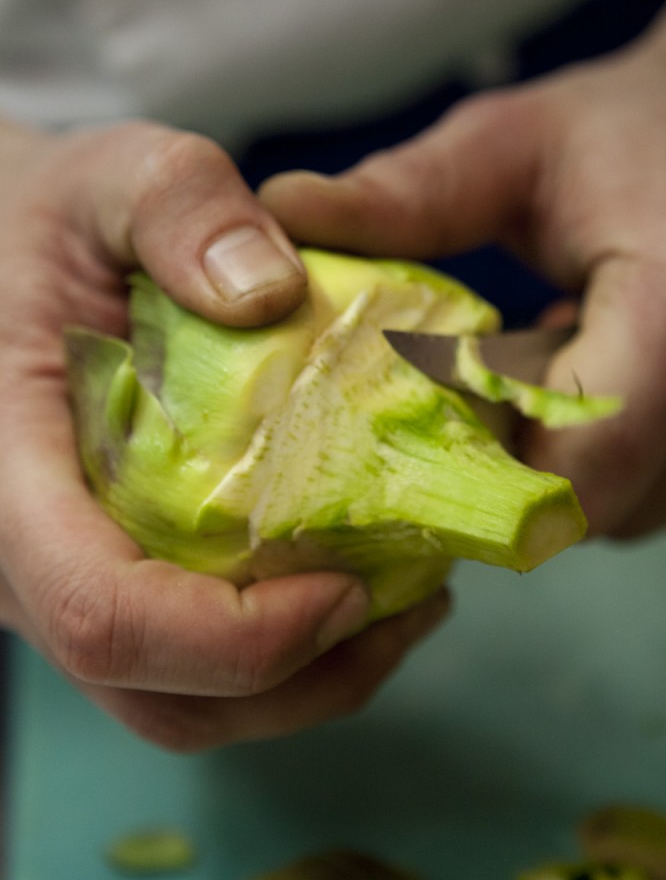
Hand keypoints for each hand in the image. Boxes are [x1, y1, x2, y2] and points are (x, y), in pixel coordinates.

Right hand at [0, 118, 447, 749]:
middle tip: (411, 602)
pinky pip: (186, 668)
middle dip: (298, 677)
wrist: (3, 255)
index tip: (352, 585)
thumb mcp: (112, 176)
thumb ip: (178, 206)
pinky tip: (356, 583)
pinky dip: (282, 656)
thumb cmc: (47, 221)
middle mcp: (21, 560)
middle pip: (156, 693)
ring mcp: (60, 581)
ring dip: (302, 682)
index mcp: (7, 474)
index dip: (232, 636)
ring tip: (405, 605)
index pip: (101, 612)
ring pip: (177, 703)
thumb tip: (269, 292)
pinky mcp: (104, 576)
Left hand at [261, 22, 665, 537]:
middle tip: (495, 389)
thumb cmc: (638, 126)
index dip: (481, 463)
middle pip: (602, 507)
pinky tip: (630, 382)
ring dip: (587, 467)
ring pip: (651, 513)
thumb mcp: (511, 146)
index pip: (562, 469)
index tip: (436, 415)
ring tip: (573, 368)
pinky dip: (644, 461)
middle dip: (525, 470)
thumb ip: (401, 199)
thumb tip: (277, 216)